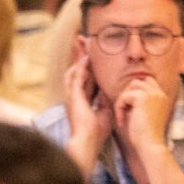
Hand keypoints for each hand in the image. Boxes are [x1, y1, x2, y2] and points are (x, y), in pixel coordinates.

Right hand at [62, 53, 112, 171]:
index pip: (87, 78)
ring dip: (78, 57)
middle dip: (80, 55)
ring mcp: (72, 96)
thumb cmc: (96, 133)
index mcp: (83, 100)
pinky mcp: (73, 98)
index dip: (90, 65)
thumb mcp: (105, 112)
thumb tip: (111, 89)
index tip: (93, 53)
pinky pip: (76, 78)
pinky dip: (80, 67)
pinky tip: (86, 57)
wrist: (88, 143)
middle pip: (77, 70)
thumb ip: (106, 100)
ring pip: (74, 70)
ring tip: (83, 43)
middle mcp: (75, 96)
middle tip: (83, 40)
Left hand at [114, 77, 173, 157]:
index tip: (127, 108)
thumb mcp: (141, 115)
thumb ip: (136, 104)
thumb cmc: (144, 136)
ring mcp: (153, 94)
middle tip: (123, 111)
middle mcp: (159, 93)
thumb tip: (123, 96)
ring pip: (131, 86)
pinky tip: (121, 121)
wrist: (149, 145)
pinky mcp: (143, 98)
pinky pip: (124, 96)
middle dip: (127, 94)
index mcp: (161, 98)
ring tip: (123, 116)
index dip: (134, 92)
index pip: (147, 82)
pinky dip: (119, 108)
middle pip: (137, 82)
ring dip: (123, 100)